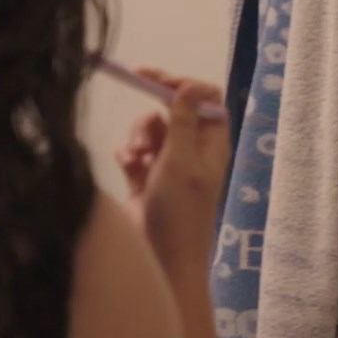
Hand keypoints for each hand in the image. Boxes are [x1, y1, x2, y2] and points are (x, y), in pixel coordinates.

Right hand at [115, 69, 230, 265]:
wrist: (160, 259)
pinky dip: (127, 155)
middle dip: (152, 113)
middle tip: (137, 98)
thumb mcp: (181, 162)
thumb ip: (182, 121)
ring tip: (135, 157)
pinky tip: (127, 168)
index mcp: (210, 145)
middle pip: (171, 111)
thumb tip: (190, 84)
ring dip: (137, 137)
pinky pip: (132, 152)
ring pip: (148, 130)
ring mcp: (166, 165)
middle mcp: (190, 151)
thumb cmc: (178, 212)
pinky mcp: (143, 178)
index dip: (182, 85)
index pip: (204, 100)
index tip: (155, 78)